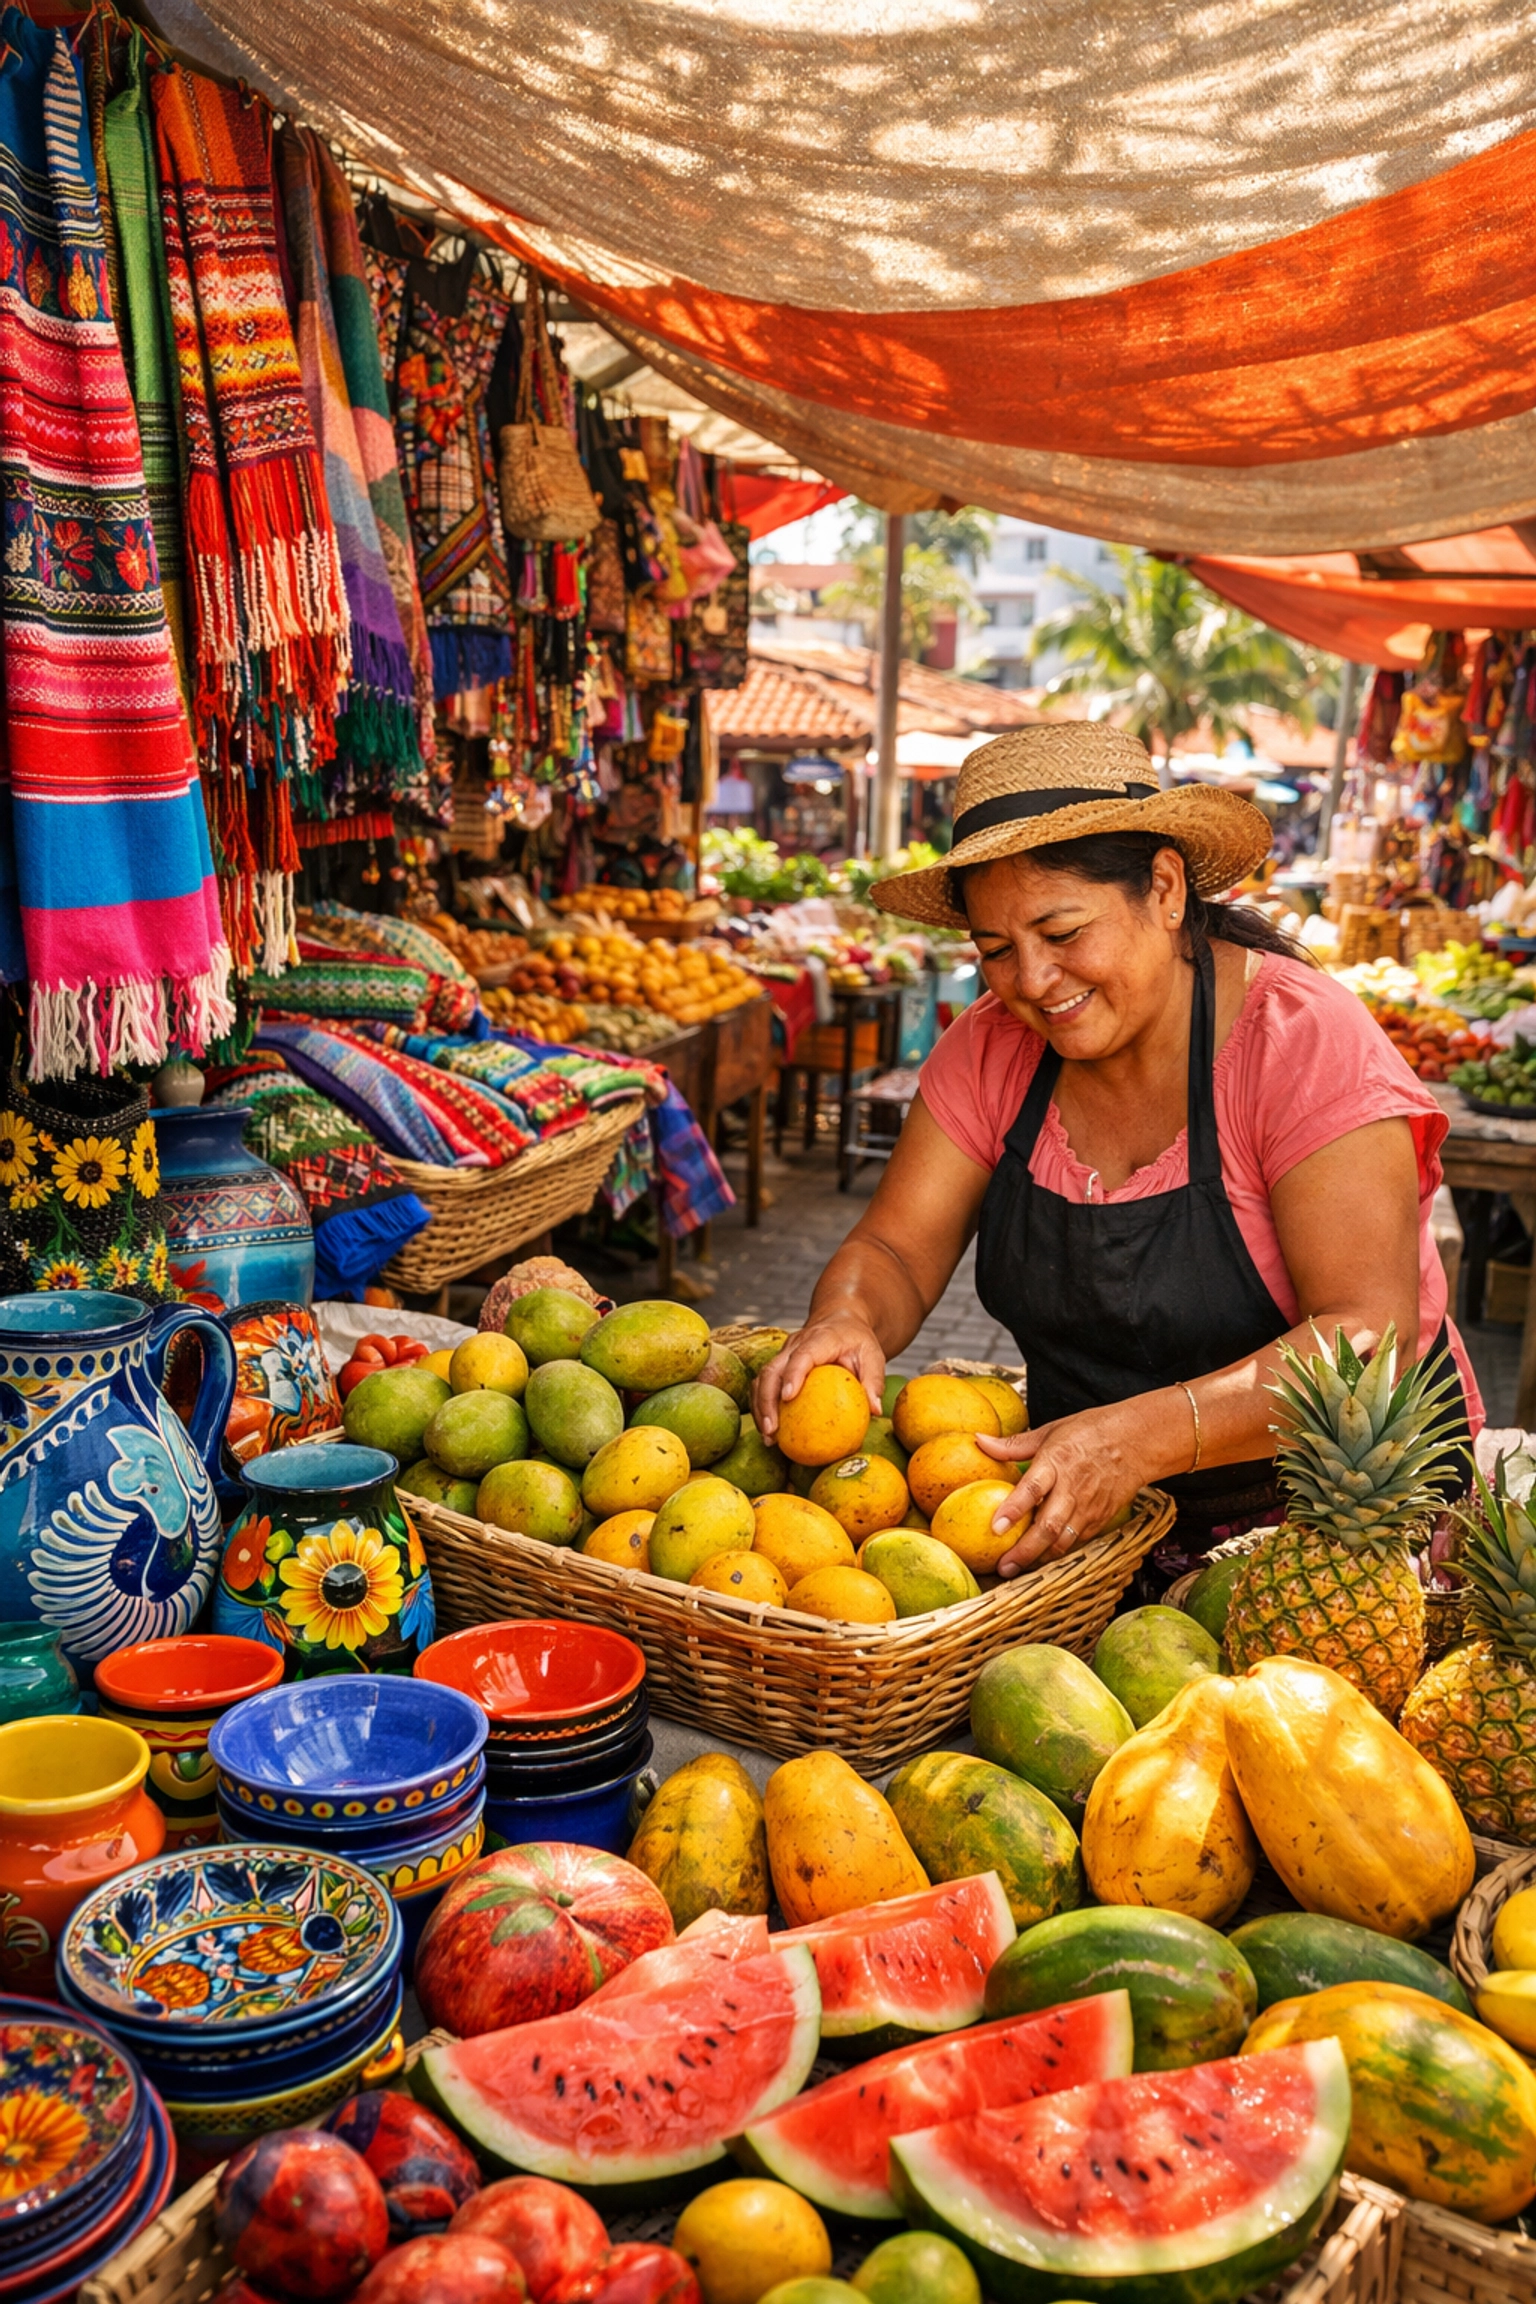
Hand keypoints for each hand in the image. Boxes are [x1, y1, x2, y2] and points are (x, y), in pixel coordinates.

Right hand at [755, 1315, 885, 1440]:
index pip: (801, 1356)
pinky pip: (763, 1385)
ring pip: (762, 1378)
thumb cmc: (857, 1340)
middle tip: (772, 1429)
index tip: (788, 1397)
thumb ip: (874, 1381)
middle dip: (766, 1400)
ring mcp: (783, 1354)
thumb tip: (875, 1411)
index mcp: (820, 1339)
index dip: (792, 1375)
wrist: (840, 1321)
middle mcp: (795, 1344)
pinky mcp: (778, 1365)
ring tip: (768, 1437)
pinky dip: (762, 1407)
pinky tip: (770, 1431)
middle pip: (772, 1370)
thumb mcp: (873, 1355)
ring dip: (760, 1408)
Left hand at [975, 1397, 1161, 1574]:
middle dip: (1024, 1550)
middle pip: (1048, 1526)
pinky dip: (1058, 1553)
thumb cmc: (1091, 1432)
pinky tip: (1040, 1561)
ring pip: (1063, 1541)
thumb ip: (1013, 1444)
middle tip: (1002, 1566)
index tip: (995, 1527)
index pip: (1032, 1489)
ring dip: (1039, 1559)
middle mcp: (1072, 1488)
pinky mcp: (1100, 1519)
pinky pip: (1077, 1541)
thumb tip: (979, 1441)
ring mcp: (1088, 1507)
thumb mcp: (1050, 1431)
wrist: (1137, 1442)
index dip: (1013, 1509)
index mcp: (1056, 1461)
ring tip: (1016, 1571)